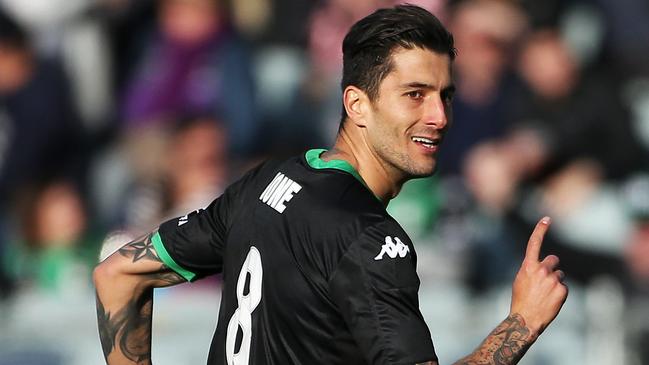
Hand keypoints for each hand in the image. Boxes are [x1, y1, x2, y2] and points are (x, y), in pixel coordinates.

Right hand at [510, 217, 567, 337]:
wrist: (526, 319)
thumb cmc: (521, 300)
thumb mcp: (520, 280)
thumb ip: (531, 269)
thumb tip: (541, 266)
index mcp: (528, 266)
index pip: (534, 243)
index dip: (540, 229)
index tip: (547, 219)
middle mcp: (541, 270)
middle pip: (554, 260)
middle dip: (552, 267)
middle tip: (545, 280)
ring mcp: (553, 280)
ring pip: (560, 275)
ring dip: (555, 282)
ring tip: (545, 295)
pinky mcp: (562, 290)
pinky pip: (564, 287)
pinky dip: (559, 293)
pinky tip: (550, 301)